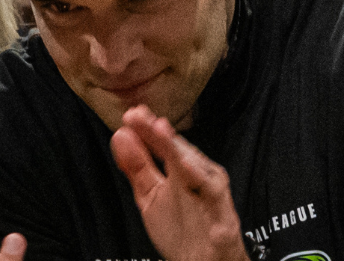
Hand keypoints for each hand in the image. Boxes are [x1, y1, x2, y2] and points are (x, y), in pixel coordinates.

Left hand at [109, 108, 248, 260]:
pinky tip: (186, 165)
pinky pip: (213, 193)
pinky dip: (202, 179)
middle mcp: (197, 177)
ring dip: (179, 148)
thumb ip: (136, 167)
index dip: (146, 129)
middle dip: (159, 132)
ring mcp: (211, 193)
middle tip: (138, 116)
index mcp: (180, 170)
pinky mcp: (223, 214)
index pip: (162, 145)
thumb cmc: (182, 230)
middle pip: (178, 150)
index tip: (129, 114)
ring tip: (160, 130)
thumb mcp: (150, 196)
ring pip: (197, 166)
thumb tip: (120, 135)